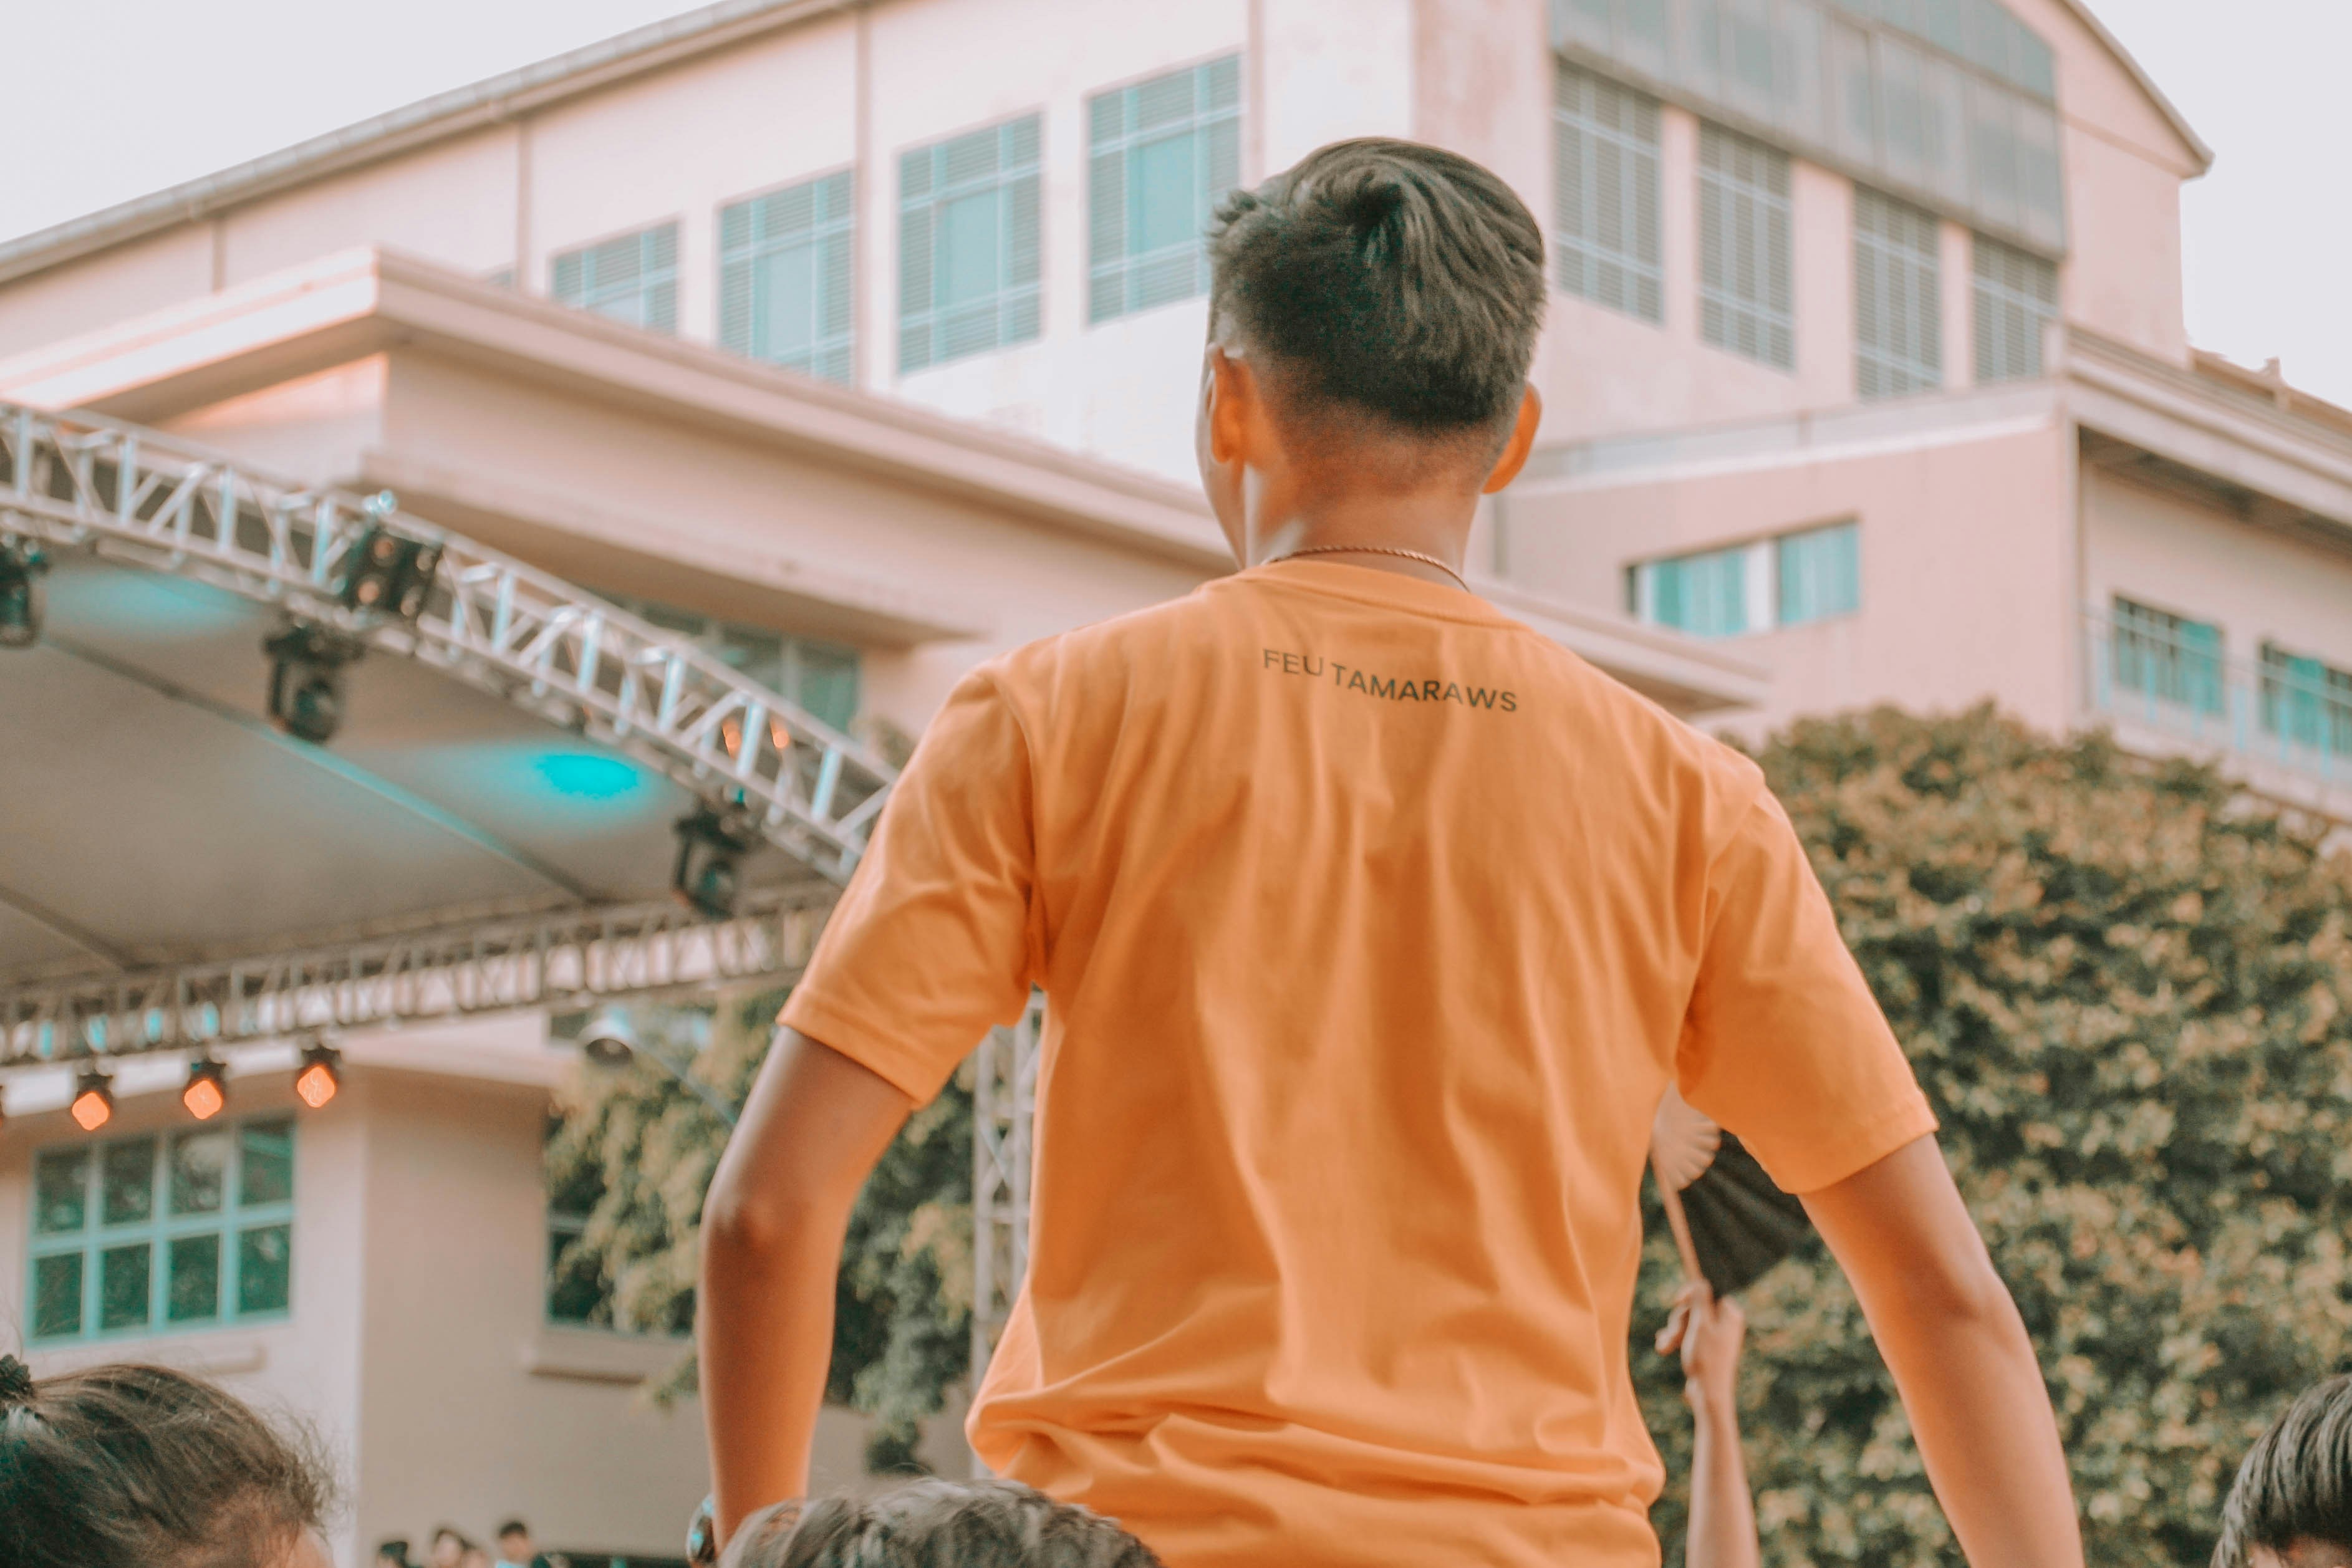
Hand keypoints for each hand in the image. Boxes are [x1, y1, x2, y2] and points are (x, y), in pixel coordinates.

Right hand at [1658, 1281, 1744, 1419]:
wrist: (1708, 1394)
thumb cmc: (1707, 1359)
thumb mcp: (1700, 1325)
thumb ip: (1699, 1299)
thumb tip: (1700, 1279)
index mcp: (1730, 1313)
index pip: (1707, 1290)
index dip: (1689, 1295)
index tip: (1677, 1302)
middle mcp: (1725, 1322)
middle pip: (1694, 1306)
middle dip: (1678, 1320)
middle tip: (1672, 1335)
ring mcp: (1715, 1335)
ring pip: (1688, 1320)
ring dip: (1674, 1331)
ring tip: (1664, 1347)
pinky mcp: (1706, 1346)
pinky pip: (1688, 1334)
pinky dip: (1676, 1338)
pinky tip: (1664, 1346)